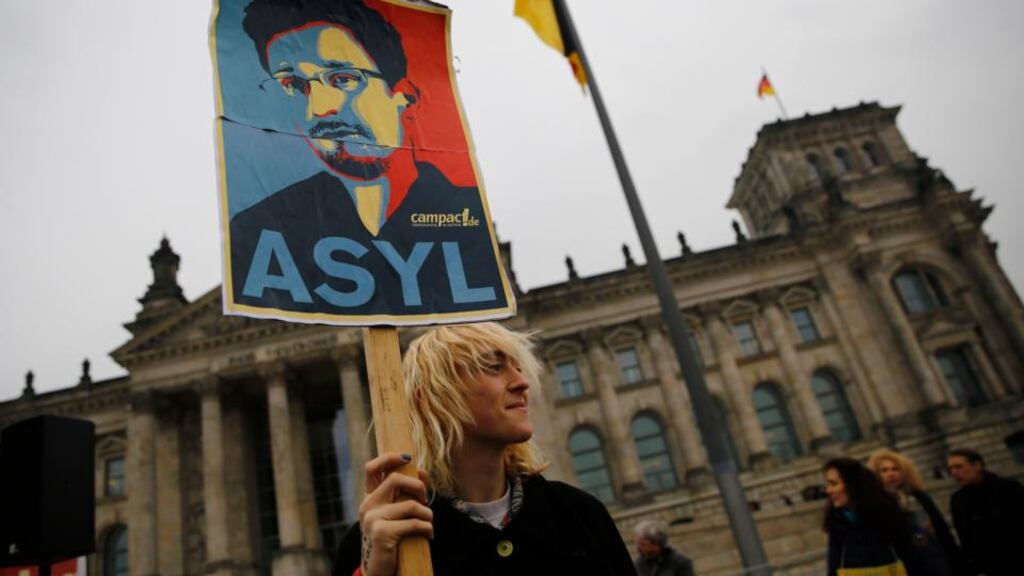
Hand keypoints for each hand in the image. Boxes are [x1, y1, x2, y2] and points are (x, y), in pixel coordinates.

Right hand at [359, 452, 432, 575]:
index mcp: (370, 498)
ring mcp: (372, 519)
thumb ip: (404, 493)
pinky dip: (427, 529)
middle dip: (418, 486)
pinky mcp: (382, 533)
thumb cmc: (393, 538)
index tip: (408, 458)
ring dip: (427, 515)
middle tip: (425, 500)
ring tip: (428, 523)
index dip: (389, 457)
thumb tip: (421, 471)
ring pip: (411, 504)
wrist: (379, 570)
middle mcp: (367, 505)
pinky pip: (414, 523)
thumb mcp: (396, 513)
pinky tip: (428, 535)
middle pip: (395, 479)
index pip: (371, 468)